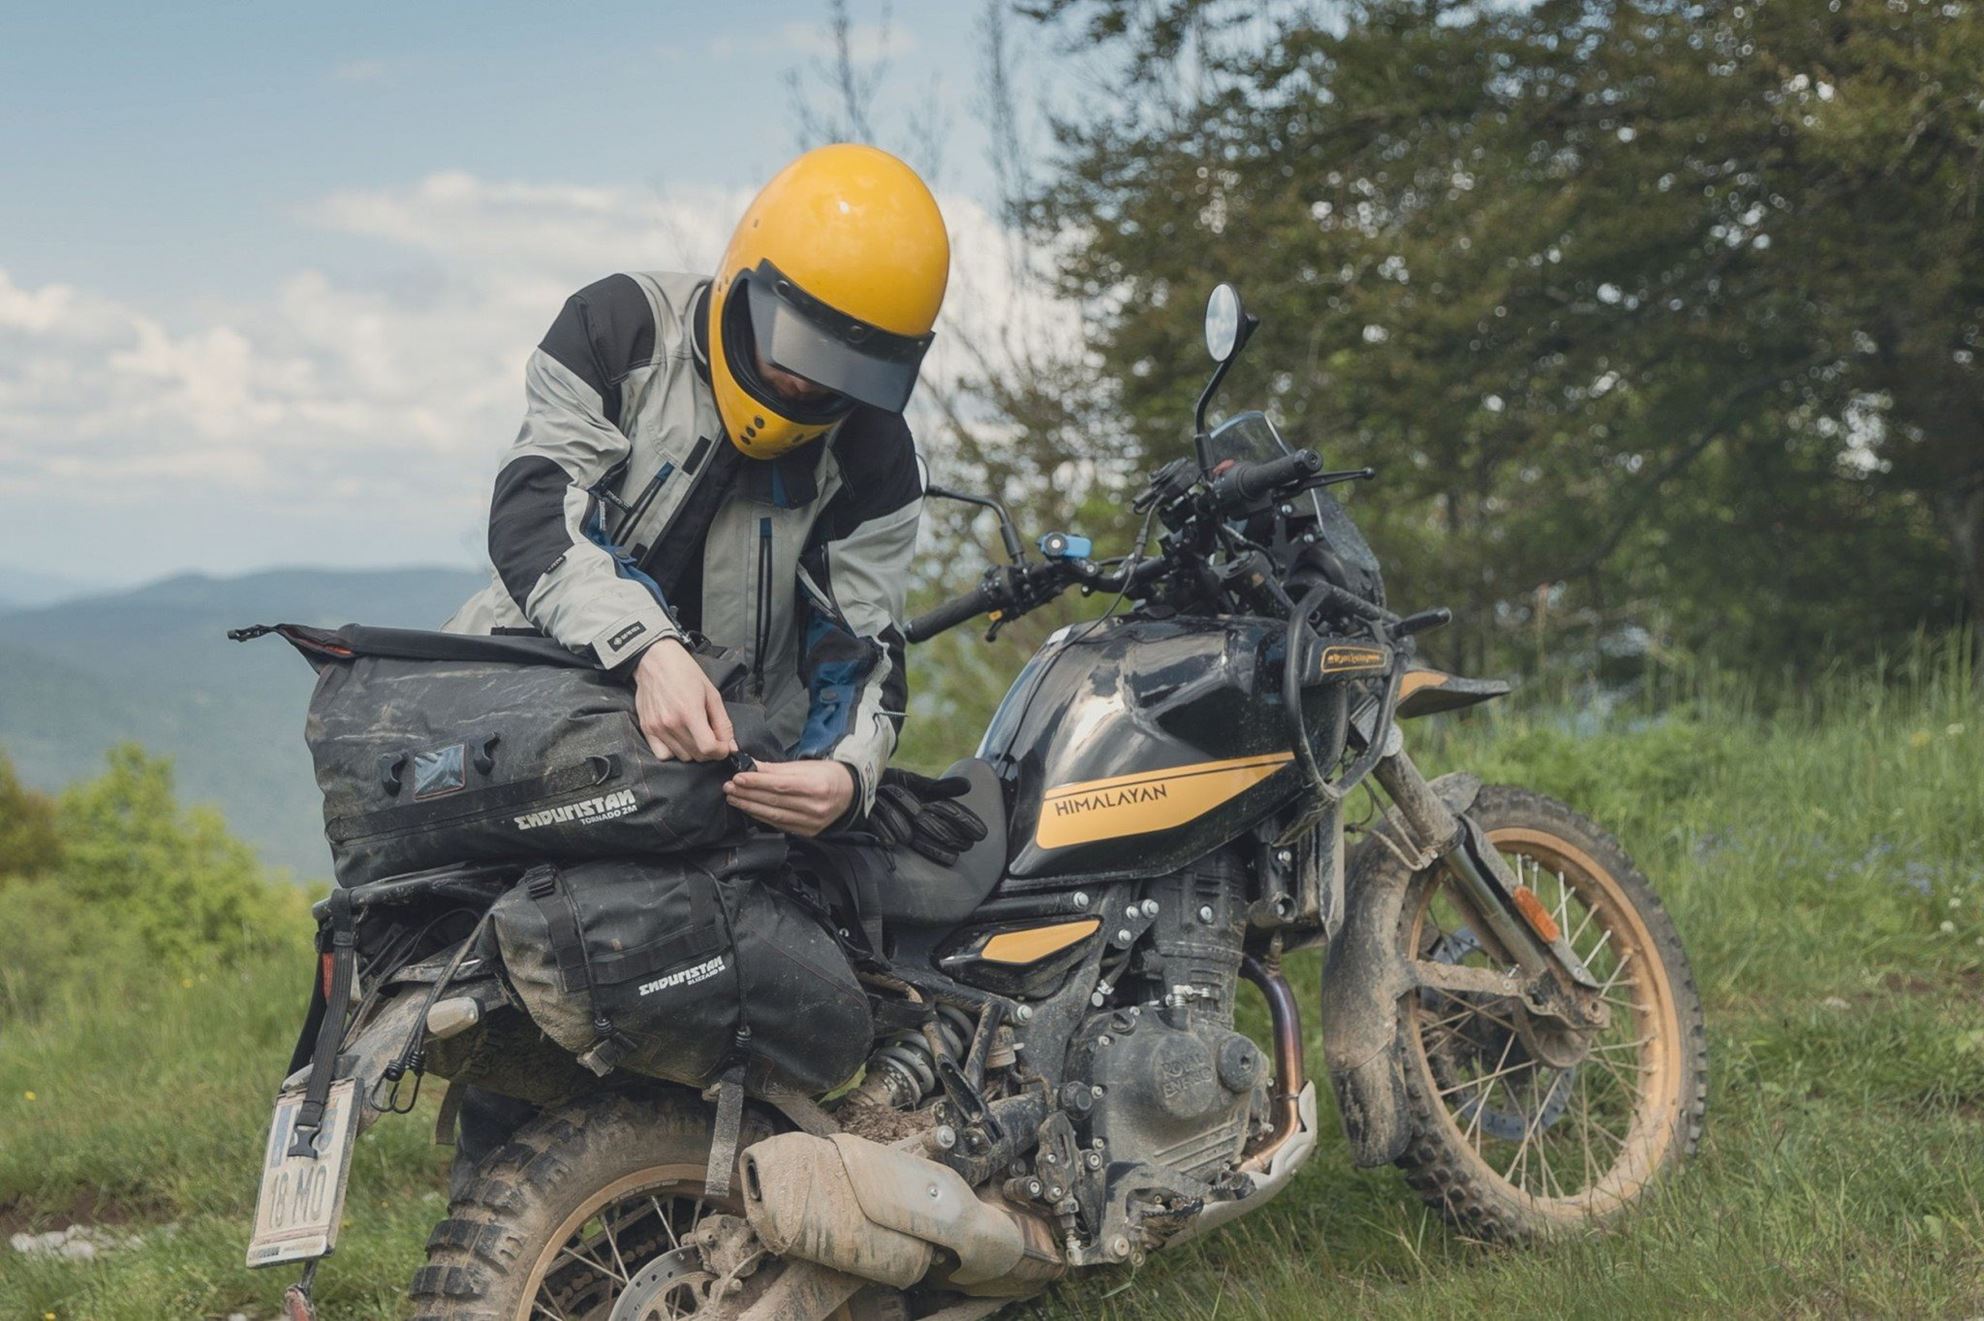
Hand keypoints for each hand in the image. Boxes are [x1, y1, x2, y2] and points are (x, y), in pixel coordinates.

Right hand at [633, 639, 735, 761]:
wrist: (655, 660)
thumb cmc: (684, 672)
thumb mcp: (712, 694)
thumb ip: (723, 723)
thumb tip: (731, 746)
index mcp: (689, 712)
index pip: (708, 748)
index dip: (721, 751)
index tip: (724, 746)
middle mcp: (671, 723)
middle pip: (696, 755)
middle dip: (709, 751)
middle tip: (711, 736)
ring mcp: (657, 728)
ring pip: (682, 757)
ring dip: (693, 751)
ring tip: (694, 734)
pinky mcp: (646, 729)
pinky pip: (663, 755)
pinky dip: (674, 752)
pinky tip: (679, 738)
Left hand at [724, 760, 854, 836]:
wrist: (850, 794)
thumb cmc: (828, 775)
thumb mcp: (806, 766)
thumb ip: (777, 768)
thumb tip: (751, 766)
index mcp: (817, 786)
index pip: (780, 785)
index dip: (757, 782)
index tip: (738, 777)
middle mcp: (815, 807)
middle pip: (775, 801)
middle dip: (748, 794)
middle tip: (729, 788)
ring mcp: (811, 822)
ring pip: (774, 816)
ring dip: (750, 807)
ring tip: (734, 798)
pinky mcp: (807, 832)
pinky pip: (779, 825)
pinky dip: (761, 817)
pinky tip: (749, 809)